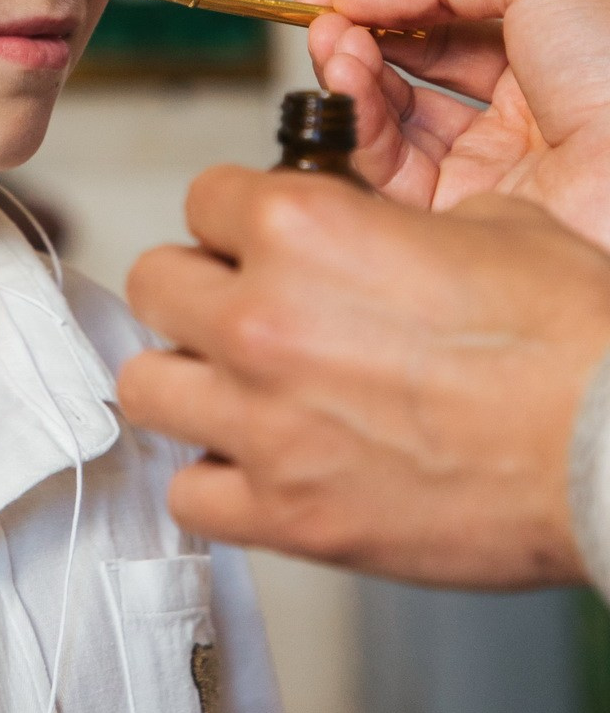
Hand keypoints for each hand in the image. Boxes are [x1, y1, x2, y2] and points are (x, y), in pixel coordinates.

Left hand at [121, 166, 609, 586]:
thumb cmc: (570, 339)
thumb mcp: (485, 223)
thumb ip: (385, 221)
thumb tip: (361, 234)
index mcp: (302, 228)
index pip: (204, 198)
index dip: (239, 218)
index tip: (261, 242)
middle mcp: (262, 319)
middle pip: (155, 283)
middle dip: (198, 289)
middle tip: (242, 308)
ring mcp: (263, 422)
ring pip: (145, 386)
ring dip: (186, 381)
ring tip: (235, 388)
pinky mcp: (286, 513)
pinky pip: (188, 496)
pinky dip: (215, 482)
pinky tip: (258, 468)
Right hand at [298, 0, 609, 249]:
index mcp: (542, 61)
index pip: (441, 33)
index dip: (383, 11)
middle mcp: (512, 121)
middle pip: (405, 79)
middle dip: (355, 43)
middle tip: (324, 22)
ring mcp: (484, 172)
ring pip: (389, 125)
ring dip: (349, 77)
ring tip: (334, 45)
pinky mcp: (458, 219)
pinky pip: (387, 173)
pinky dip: (356, 123)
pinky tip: (347, 82)